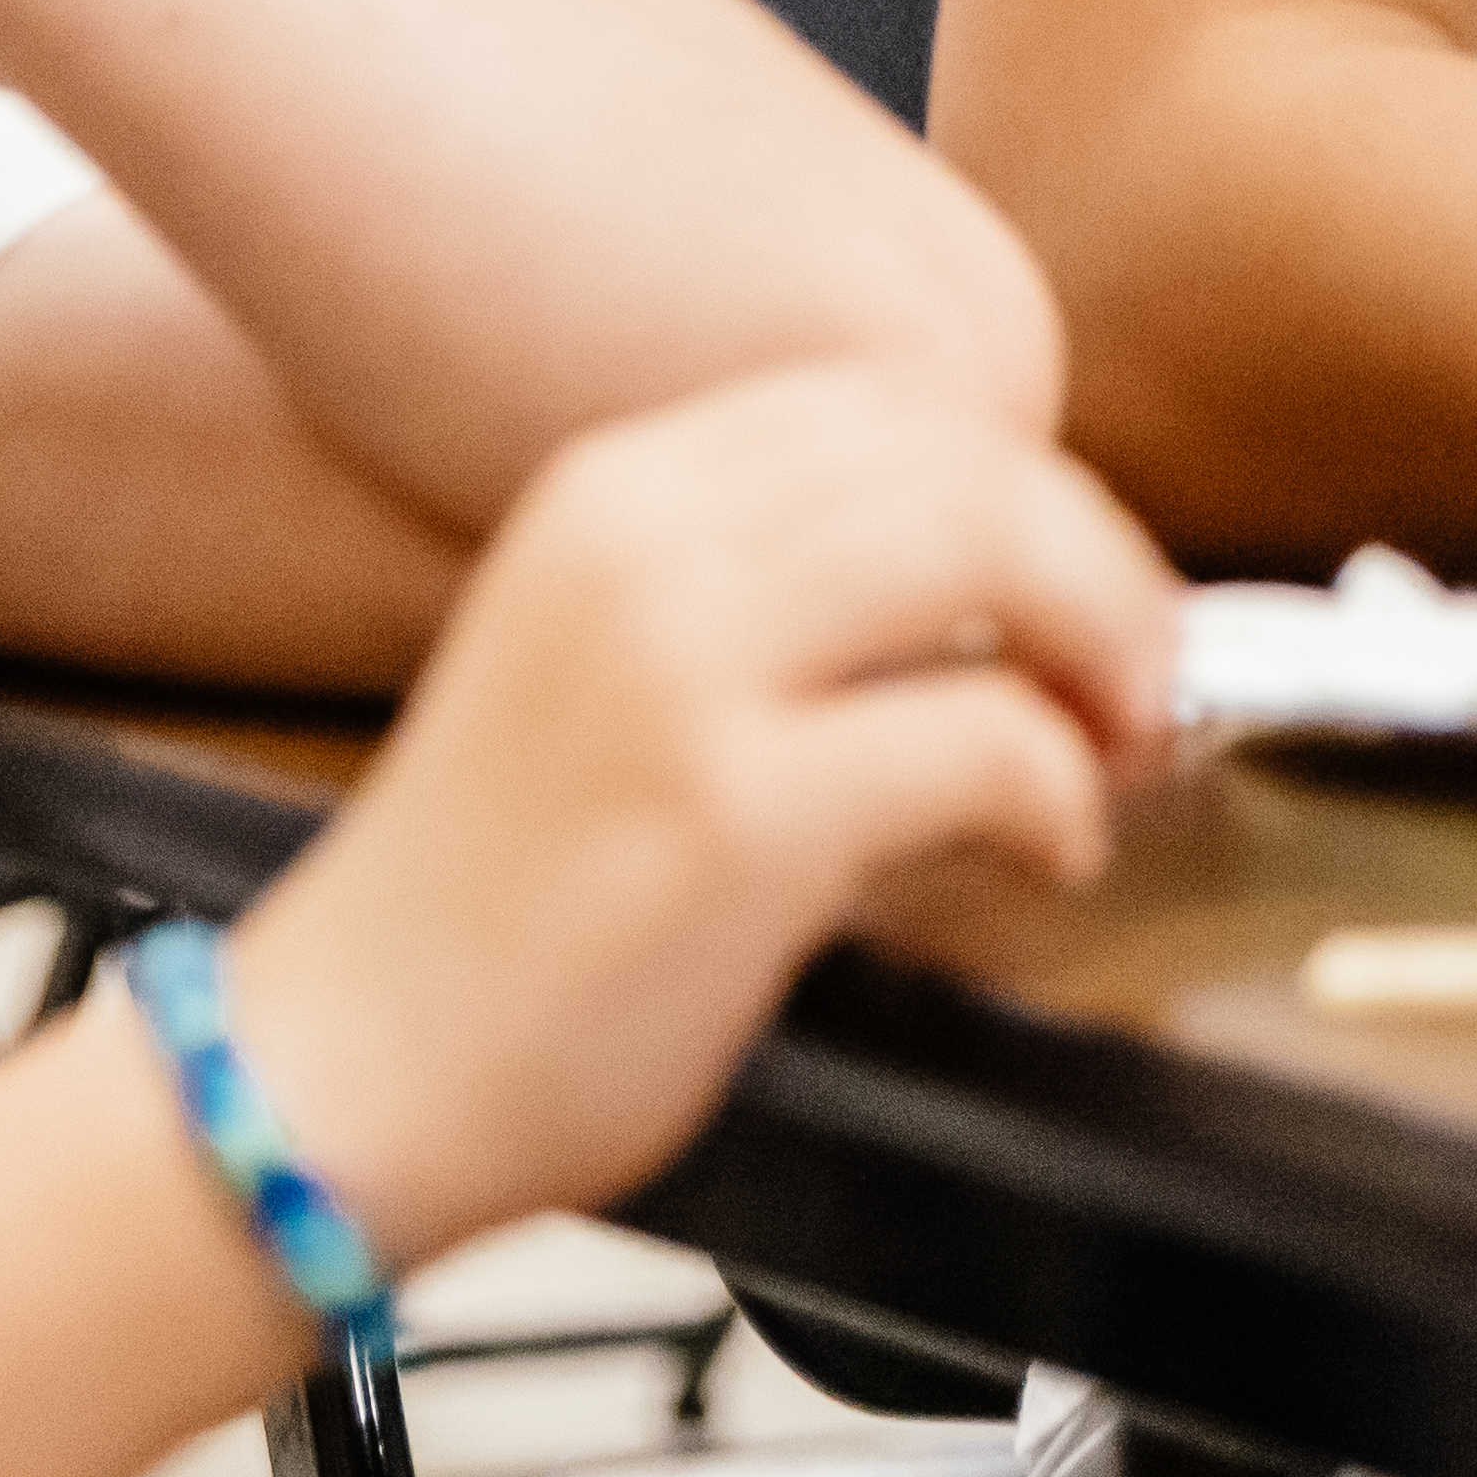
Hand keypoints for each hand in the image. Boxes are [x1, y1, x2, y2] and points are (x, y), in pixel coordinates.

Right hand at [207, 366, 1179, 1261]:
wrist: (335, 1075)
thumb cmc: (481, 905)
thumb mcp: (596, 665)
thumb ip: (759, 596)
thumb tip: (989, 591)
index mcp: (614, 490)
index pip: (889, 402)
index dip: (1027, 481)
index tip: (1084, 579)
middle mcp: (649, 543)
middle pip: (967, 458)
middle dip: (1099, 560)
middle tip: (1141, 670)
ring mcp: (687, 668)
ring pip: (996, 552)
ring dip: (1103, 650)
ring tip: (1114, 745)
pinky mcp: (735, 811)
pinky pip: (987, 741)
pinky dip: (1059, 795)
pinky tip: (1046, 851)